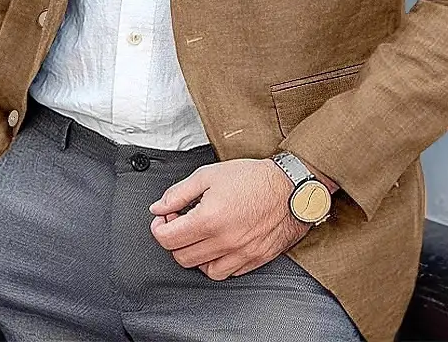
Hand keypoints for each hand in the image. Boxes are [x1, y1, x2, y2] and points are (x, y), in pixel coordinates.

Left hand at [148, 158, 311, 279]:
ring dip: (195, 254)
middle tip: (181, 222)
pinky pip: (225, 273)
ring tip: (200, 235)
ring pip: (202, 270)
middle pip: (182, 257)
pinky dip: (216, 263)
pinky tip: (217, 245)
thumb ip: (179, 192)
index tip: (165, 217)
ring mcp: (239, 254)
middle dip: (175, 239)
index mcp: (209, 219)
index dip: (159, 227)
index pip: (168, 238)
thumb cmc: (252, 178)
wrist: (289, 188)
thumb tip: (158, 207)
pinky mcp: (253, 260)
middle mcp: (223, 241)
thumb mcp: (209, 175)